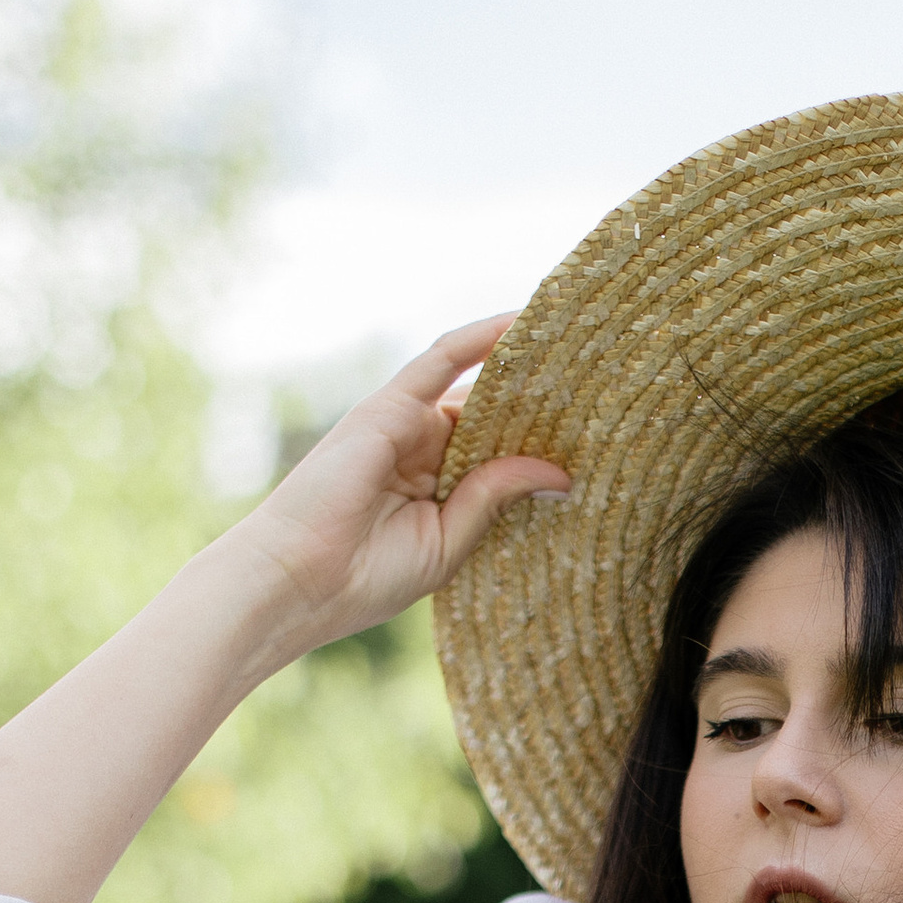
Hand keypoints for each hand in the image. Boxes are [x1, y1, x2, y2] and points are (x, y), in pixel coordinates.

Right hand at [229, 319, 568, 657]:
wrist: (298, 582)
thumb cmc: (365, 578)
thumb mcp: (450, 542)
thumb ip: (495, 496)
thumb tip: (560, 471)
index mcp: (437, 489)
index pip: (499, 452)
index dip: (541, 441)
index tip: (596, 436)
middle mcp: (423, 450)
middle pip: (494, 413)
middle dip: (542, 400)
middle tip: (604, 383)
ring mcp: (405, 424)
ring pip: (475, 382)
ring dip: (522, 362)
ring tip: (579, 343)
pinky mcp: (388, 406)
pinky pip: (441, 357)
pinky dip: (482, 337)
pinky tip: (524, 319)